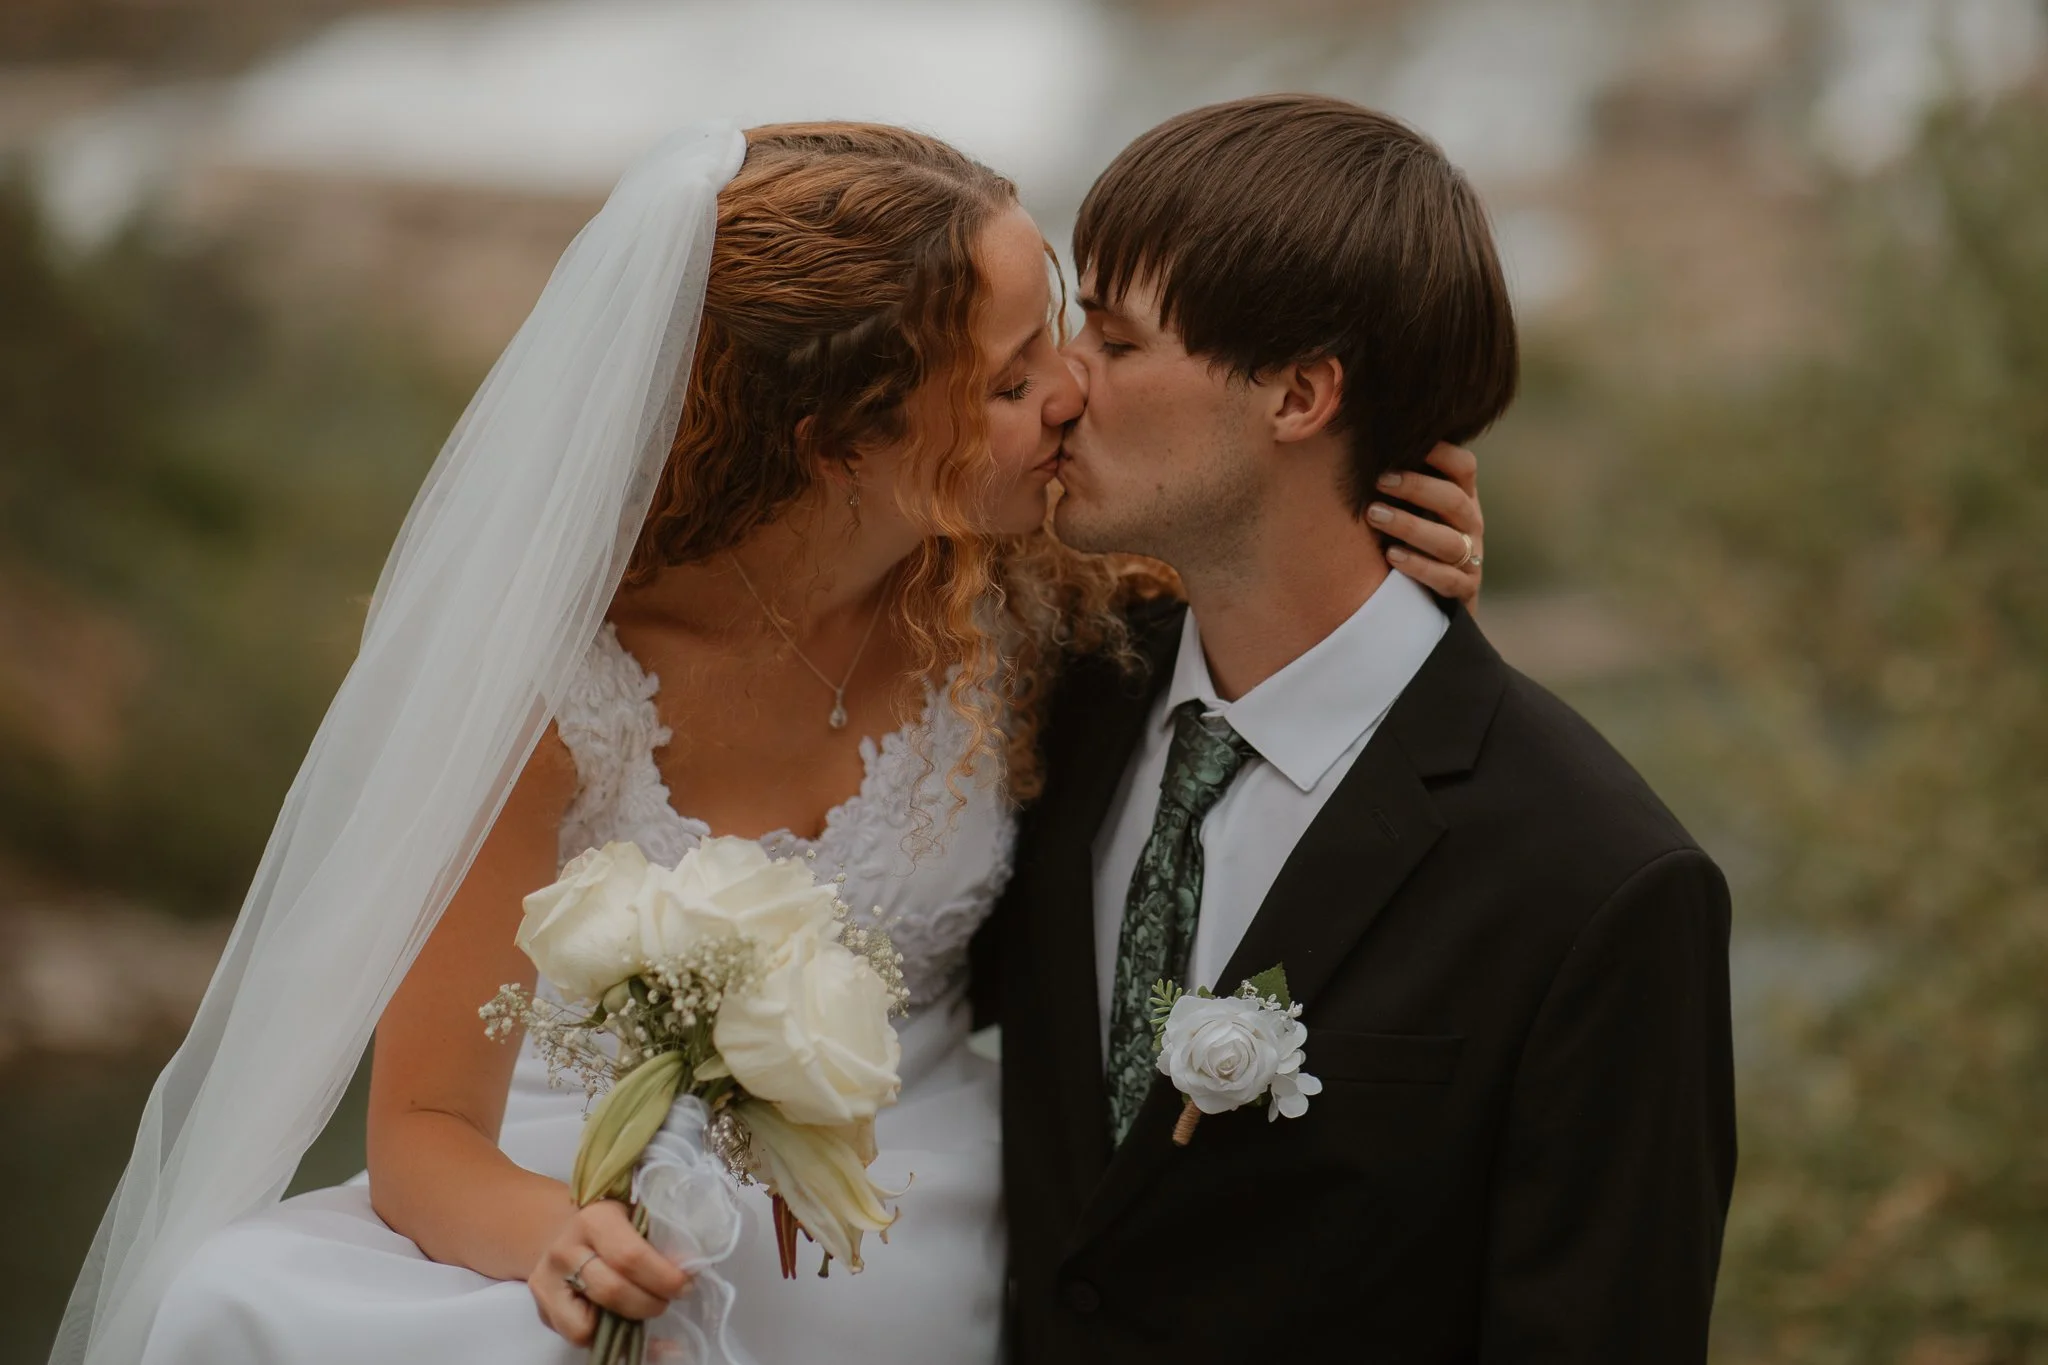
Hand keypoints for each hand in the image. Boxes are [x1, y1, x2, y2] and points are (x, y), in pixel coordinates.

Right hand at [530, 1200, 690, 1345]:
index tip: (684, 1285)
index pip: (630, 1256)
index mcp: (594, 1218)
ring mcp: (548, 1280)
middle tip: (668, 1299)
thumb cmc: (613, 1224)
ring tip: (644, 1306)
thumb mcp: (635, 1216)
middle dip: (651, 1303)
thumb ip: (658, 1236)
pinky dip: (604, 1336)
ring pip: (591, 1321)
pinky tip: (618, 1320)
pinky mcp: (542, 1306)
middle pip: (614, 1292)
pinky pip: (577, 1336)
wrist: (564, 1230)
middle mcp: (565, 1248)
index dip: (663, 1278)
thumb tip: (689, 1265)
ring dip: (629, 1321)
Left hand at [1368, 442, 1484, 604]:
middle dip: (1416, 487)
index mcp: (1461, 499)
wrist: (1431, 605)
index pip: (1464, 466)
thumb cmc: (1413, 545)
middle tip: (1379, 481)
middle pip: (1453, 500)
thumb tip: (1362, 447)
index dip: (1441, 452)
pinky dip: (1419, 566)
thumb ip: (1399, 485)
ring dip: (1410, 526)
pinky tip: (1391, 556)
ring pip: (1448, 540)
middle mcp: (1470, 525)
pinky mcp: (1463, 590)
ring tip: (1374, 516)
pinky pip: (1447, 579)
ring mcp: (1470, 558)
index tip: (1404, 444)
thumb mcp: (1413, 511)